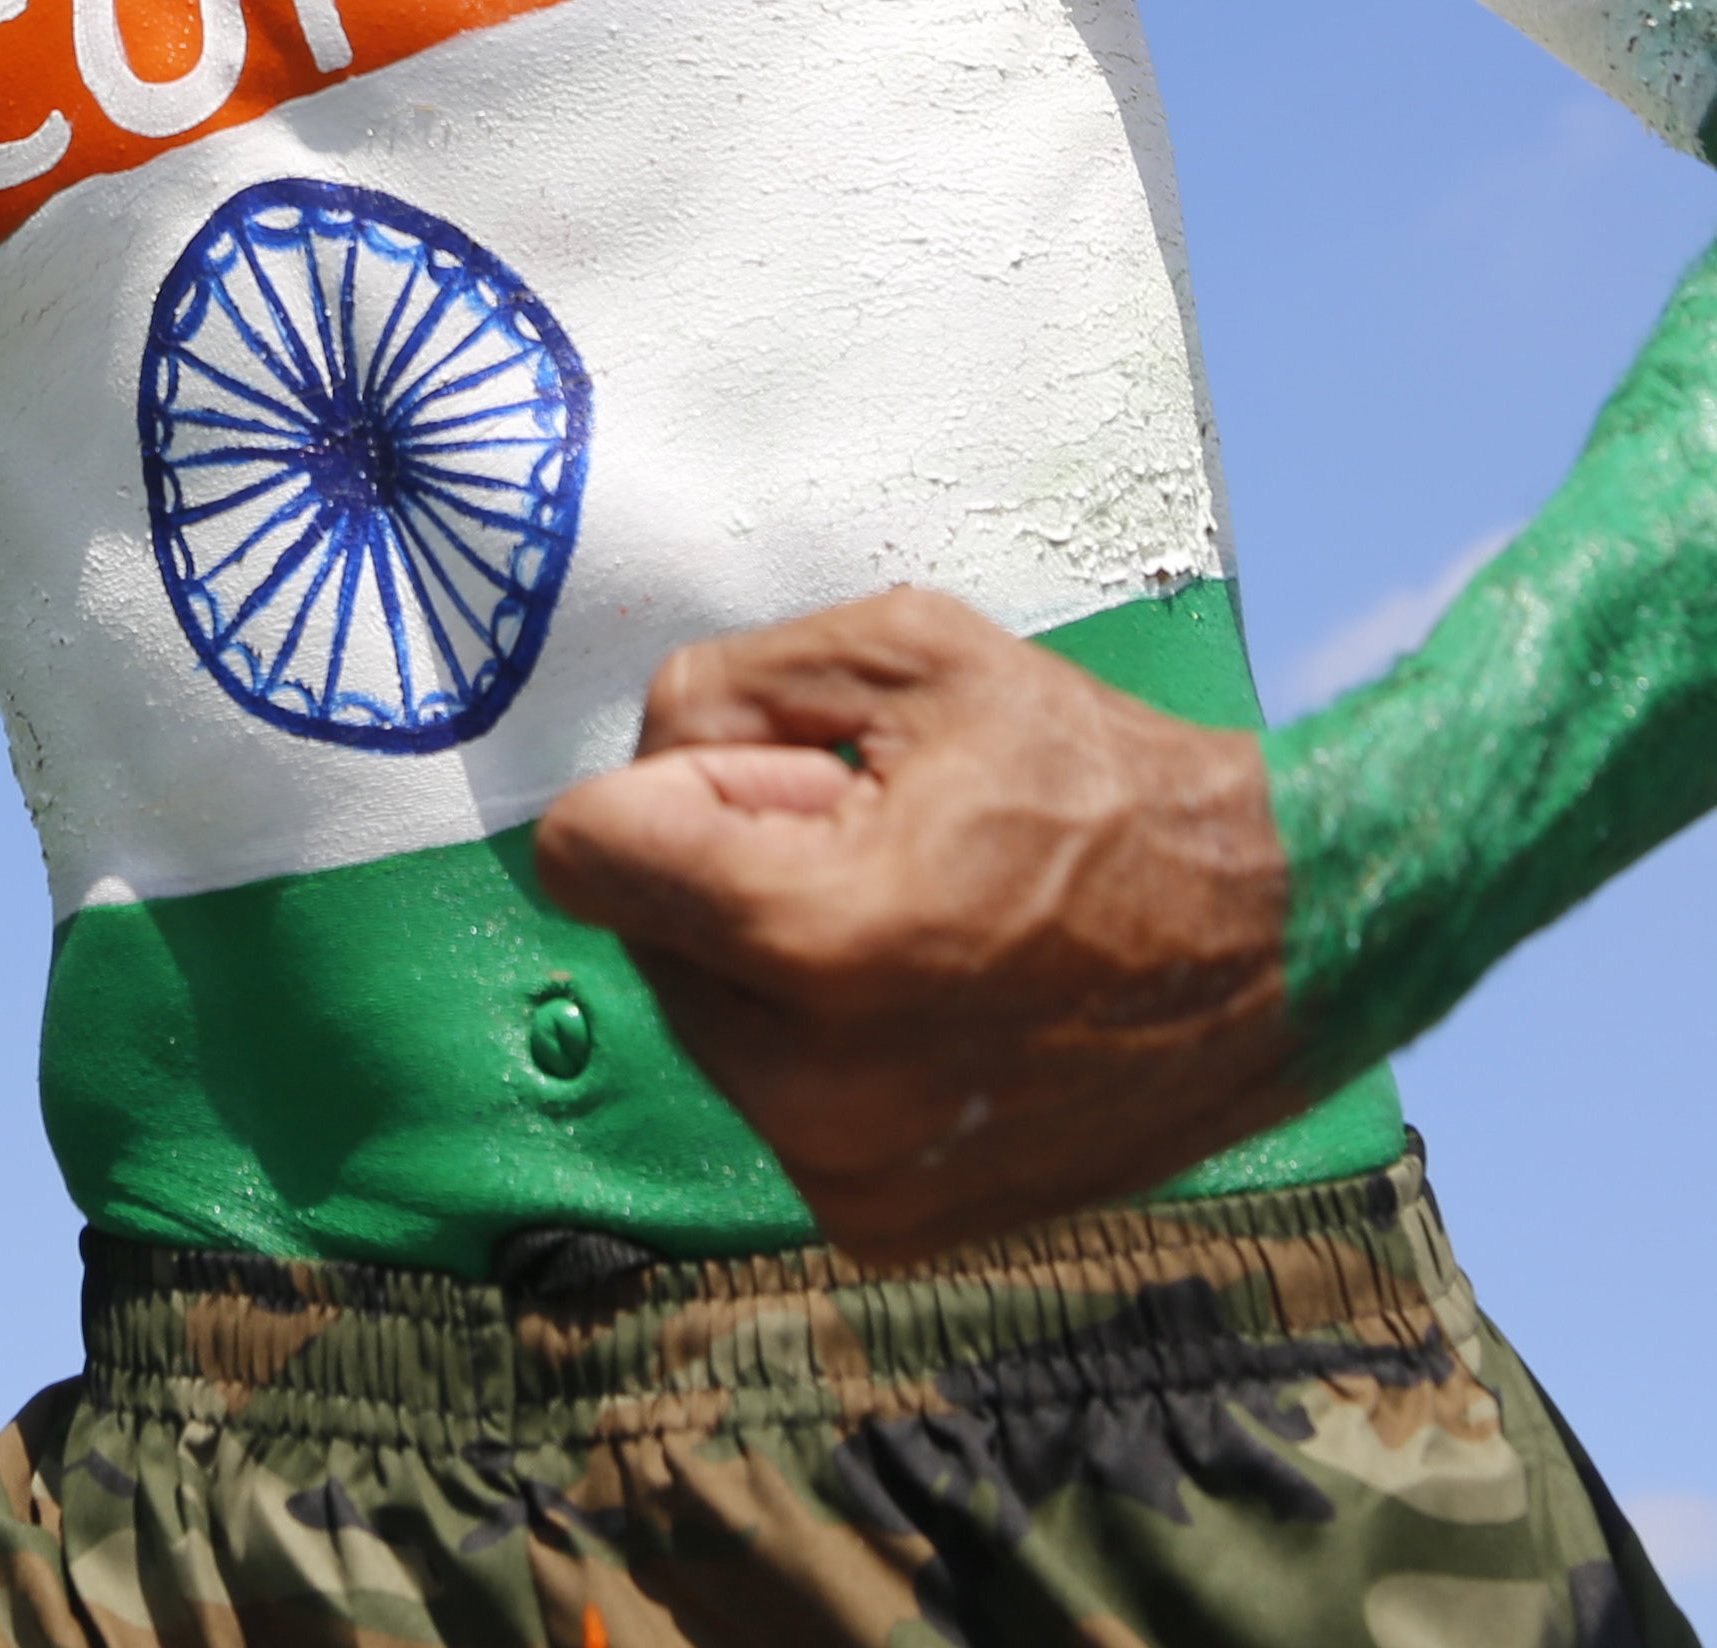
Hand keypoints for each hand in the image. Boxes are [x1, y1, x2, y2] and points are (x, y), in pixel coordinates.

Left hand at [533, 589, 1309, 1255]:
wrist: (1286, 943)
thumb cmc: (1104, 784)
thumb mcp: (910, 652)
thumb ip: (725, 685)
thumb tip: (636, 767)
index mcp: (811, 939)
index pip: (588, 851)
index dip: (681, 788)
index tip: (796, 781)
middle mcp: (814, 1085)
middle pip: (640, 932)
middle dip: (727, 868)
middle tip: (879, 844)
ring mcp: (849, 1171)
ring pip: (701, 1014)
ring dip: (771, 955)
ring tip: (921, 920)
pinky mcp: (882, 1222)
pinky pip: (771, 1092)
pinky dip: (819, 1035)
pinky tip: (938, 997)